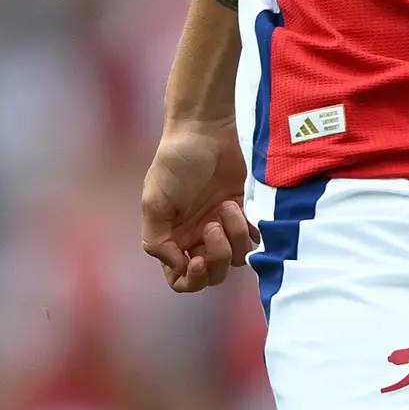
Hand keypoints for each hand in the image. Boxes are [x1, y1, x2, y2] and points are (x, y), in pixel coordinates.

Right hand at [138, 119, 253, 292]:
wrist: (206, 130)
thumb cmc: (175, 162)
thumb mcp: (154, 201)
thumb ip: (157, 241)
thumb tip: (178, 268)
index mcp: (173, 238)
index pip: (180, 280)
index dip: (191, 279)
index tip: (197, 260)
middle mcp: (198, 237)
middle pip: (213, 275)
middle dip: (217, 258)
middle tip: (214, 226)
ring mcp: (223, 226)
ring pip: (237, 259)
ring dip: (235, 237)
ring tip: (227, 206)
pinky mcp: (245, 212)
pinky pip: (254, 239)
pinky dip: (251, 230)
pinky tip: (241, 208)